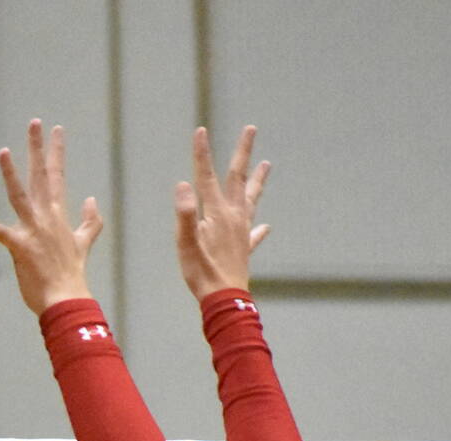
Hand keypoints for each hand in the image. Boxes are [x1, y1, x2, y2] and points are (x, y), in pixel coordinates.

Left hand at [0, 120, 102, 315]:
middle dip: (37, 148)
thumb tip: (93, 200)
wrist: (67, 300)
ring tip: (3, 151)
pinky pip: (0, 233)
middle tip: (35, 123)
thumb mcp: (84, 244)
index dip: (56, 151)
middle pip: (41, 176)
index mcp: (58, 214)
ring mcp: (33, 231)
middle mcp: (46, 217)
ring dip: (11, 174)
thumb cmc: (71, 275)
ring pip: (20, 196)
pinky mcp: (20, 248)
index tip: (56, 130)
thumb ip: (90, 221)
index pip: (58, 175)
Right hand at [174, 125, 270, 299]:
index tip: (201, 130)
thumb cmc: (202, 274)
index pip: (206, 177)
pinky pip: (254, 235)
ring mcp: (242, 232)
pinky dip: (259, 229)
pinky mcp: (244, 249)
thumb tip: (183, 185)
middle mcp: (234, 217)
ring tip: (267, 164)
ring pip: (251, 199)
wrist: (225, 301)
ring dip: (257, 180)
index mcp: (217, 214)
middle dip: (242, 152)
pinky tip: (266, 226)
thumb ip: (184, 214)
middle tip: (251, 129)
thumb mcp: (185, 244)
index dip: (202, 153)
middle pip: (238, 178)